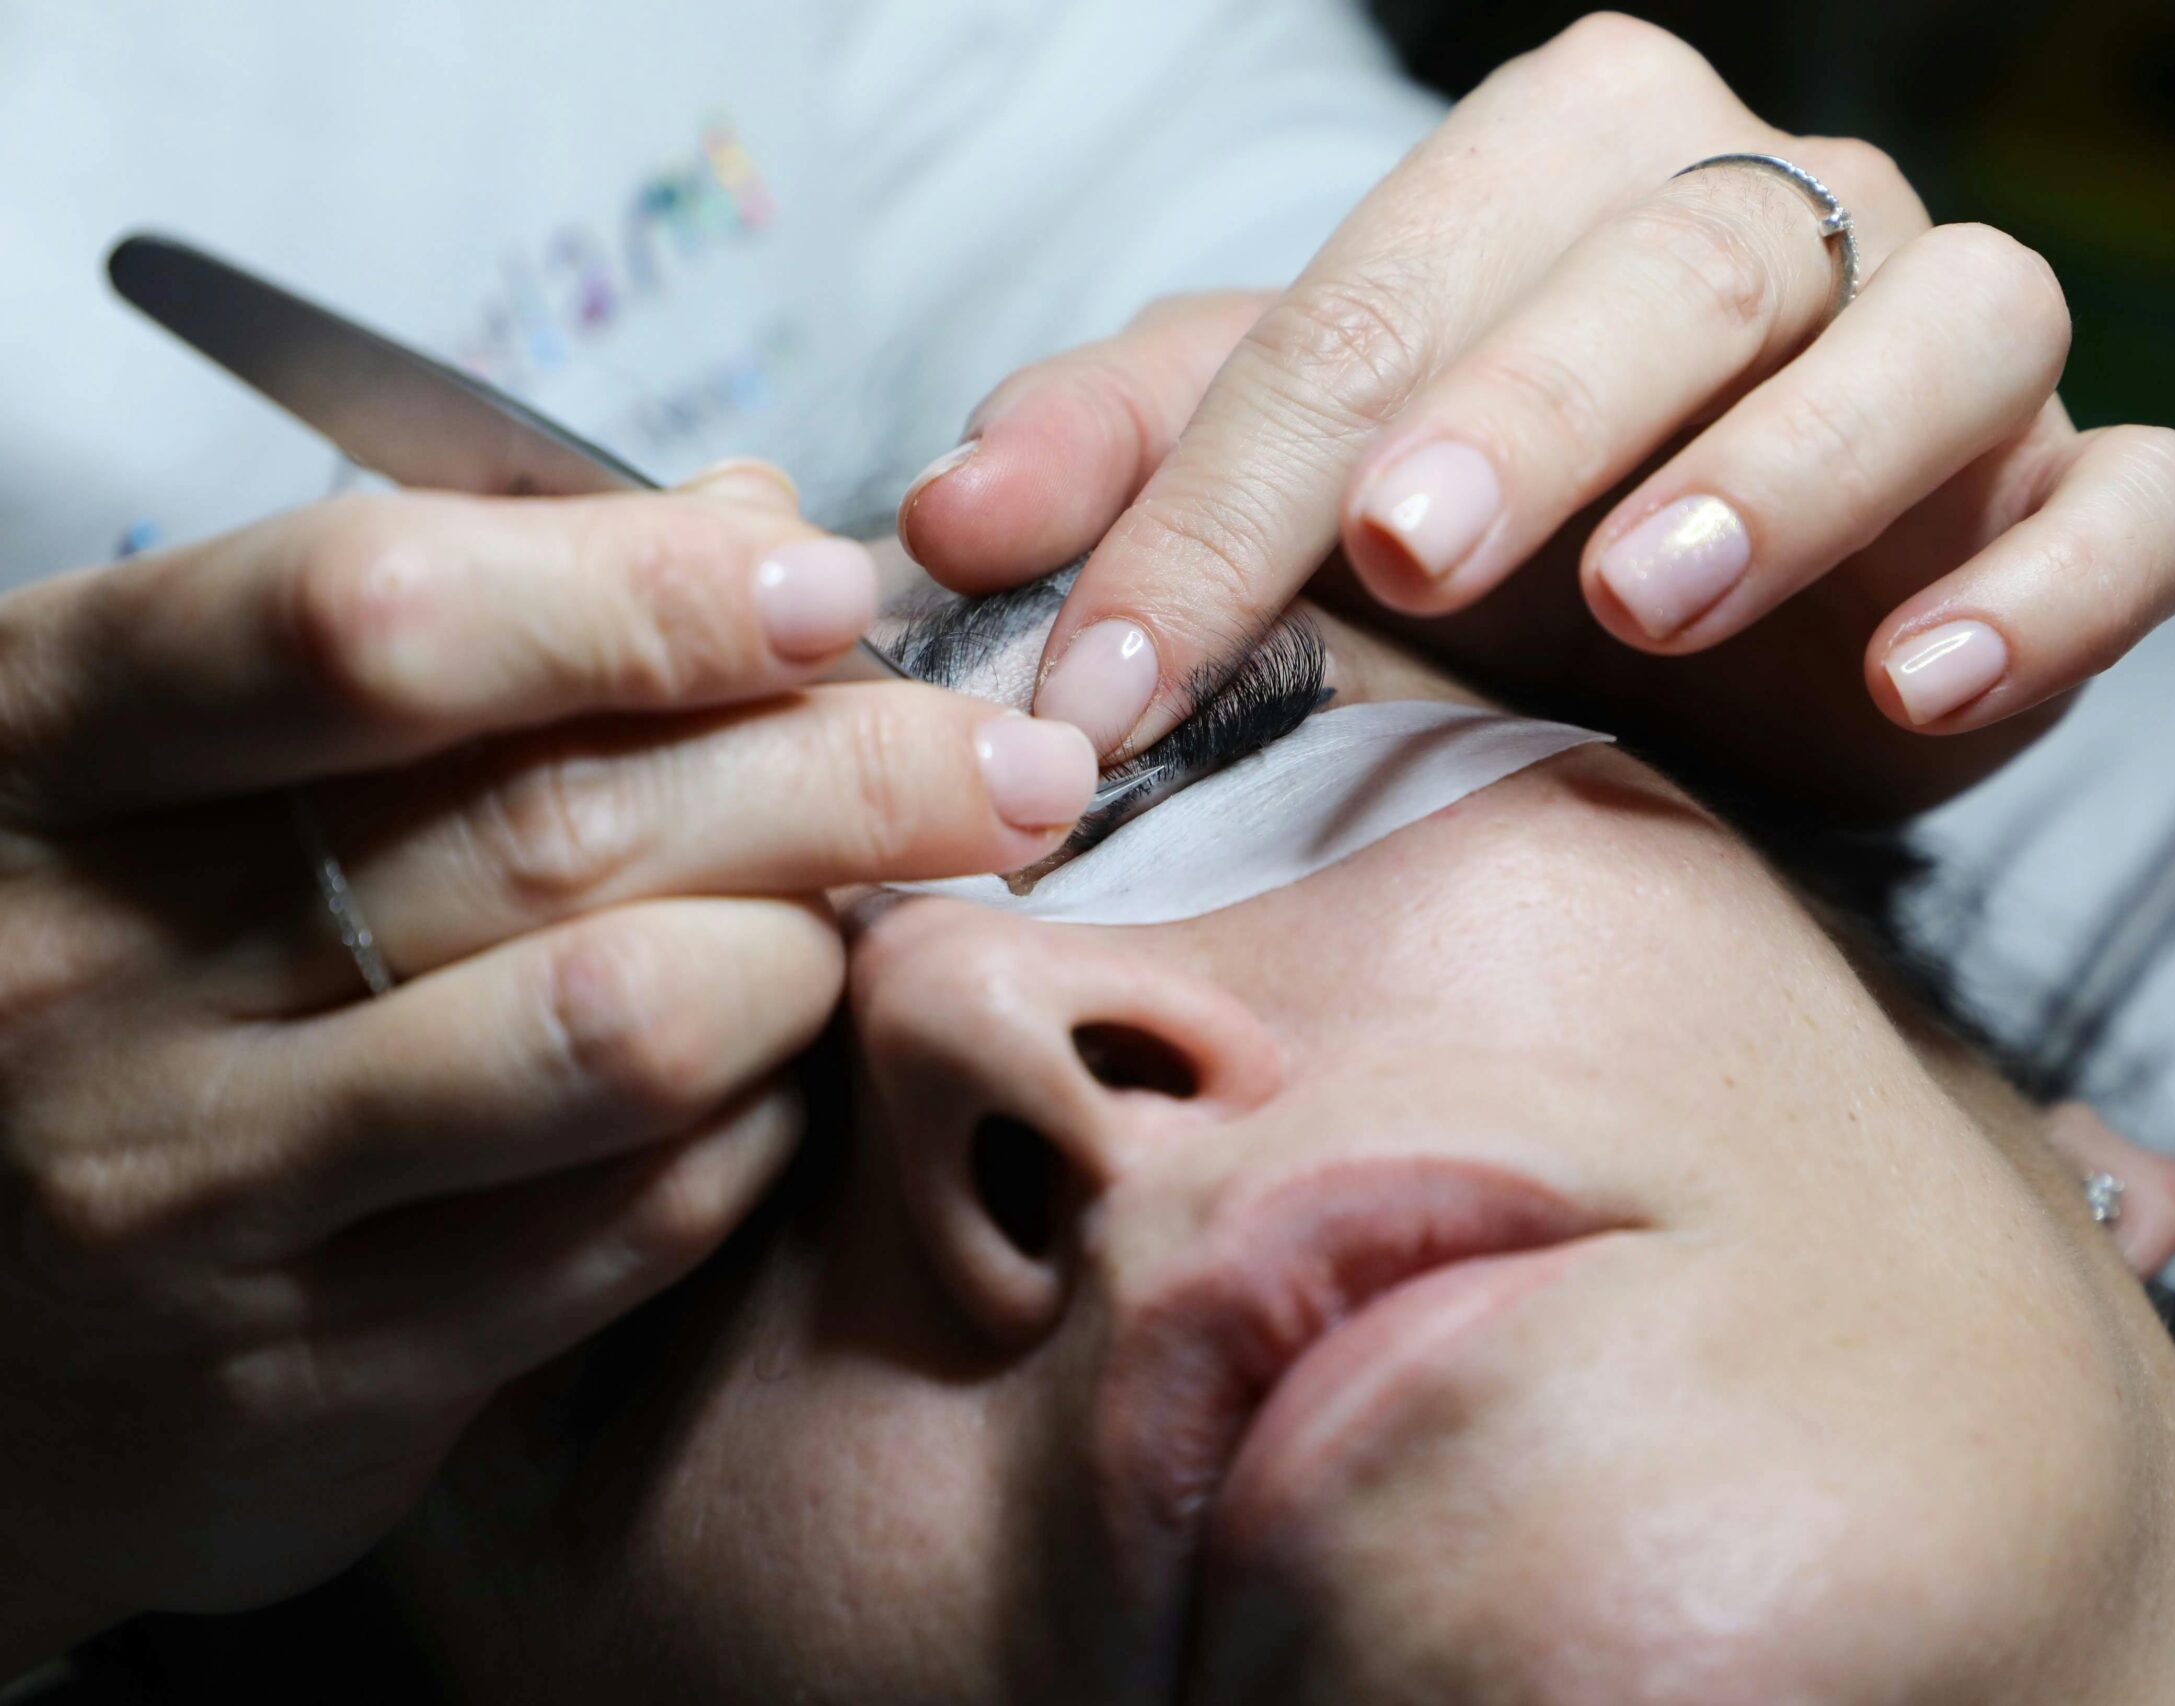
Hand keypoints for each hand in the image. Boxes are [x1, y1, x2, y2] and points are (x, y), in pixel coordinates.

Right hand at [0, 469, 1093, 1661]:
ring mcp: (196, 1187)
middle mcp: (94, 966)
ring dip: (814, 951)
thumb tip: (753, 518)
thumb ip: (470, 621)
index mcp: (50, 747)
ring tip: (878, 916)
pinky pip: (638, 1219)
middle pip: (559, 823)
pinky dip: (767, 1122)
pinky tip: (789, 1070)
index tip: (834, 590)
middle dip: (845, 770)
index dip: (644, 593)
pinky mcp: (316, 1373)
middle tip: (1010, 761)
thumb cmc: (128, 966)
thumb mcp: (202, 752)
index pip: (368, 621)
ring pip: (629, 1027)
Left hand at [899, 15, 2174, 814]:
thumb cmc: (1486, 530)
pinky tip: (1925, 685)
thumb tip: (939, 518)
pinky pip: (2137, 504)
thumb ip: (1130, 458)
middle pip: (1686, 258)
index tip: (1112, 674)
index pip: (1394, 288)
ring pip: (1937, 336)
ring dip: (1795, 465)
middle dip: (1535, 406)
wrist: (1712, 642)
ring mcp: (1960, 344)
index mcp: (1577, 166)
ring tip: (1651, 601)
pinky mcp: (2083, 495)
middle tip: (1408, 556)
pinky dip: (2052, 583)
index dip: (1236, 485)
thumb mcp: (1290, 472)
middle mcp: (1790, 215)